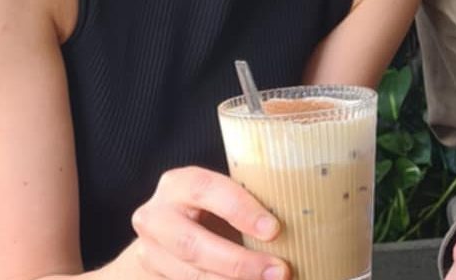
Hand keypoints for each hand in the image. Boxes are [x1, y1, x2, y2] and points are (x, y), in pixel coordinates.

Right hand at [109, 166, 289, 279]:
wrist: (167, 234)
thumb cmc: (212, 211)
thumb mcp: (224, 199)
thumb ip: (248, 205)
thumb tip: (306, 220)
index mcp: (178, 184)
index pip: (206, 190)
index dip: (240, 210)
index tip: (275, 230)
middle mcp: (155, 216)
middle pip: (193, 244)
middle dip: (239, 263)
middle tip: (279, 271)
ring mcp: (149, 251)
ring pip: (190, 275)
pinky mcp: (152, 276)